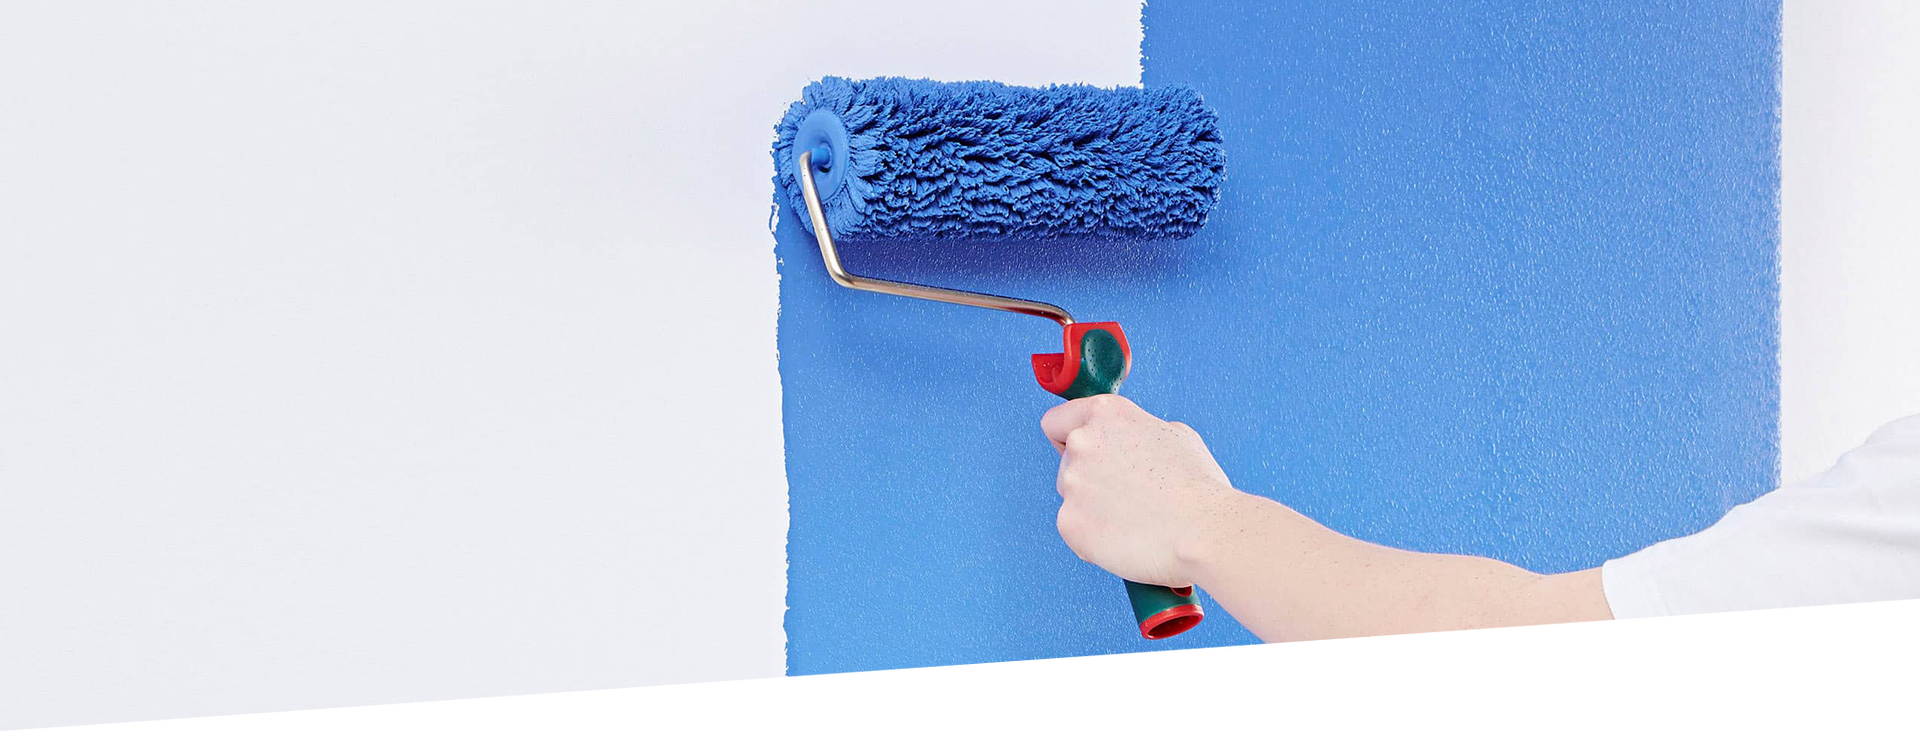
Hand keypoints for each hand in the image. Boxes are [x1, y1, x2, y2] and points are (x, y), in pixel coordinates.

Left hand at [1040, 394, 1238, 587]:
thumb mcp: (1176, 436)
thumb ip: (1139, 433)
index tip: (1080, 455)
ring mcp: (1072, 482)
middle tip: (1129, 497)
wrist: (1204, 532)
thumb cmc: (1198, 487)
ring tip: (1136, 520)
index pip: (1057, 422)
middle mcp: (1082, 442)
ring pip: (1072, 499)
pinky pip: (1075, 531)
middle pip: (1066, 465)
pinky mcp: (1069, 522)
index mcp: (1107, 414)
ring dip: (1093, 509)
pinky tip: (1128, 539)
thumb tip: (1129, 443)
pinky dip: (1095, 539)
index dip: (1066, 439)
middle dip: (1090, 480)